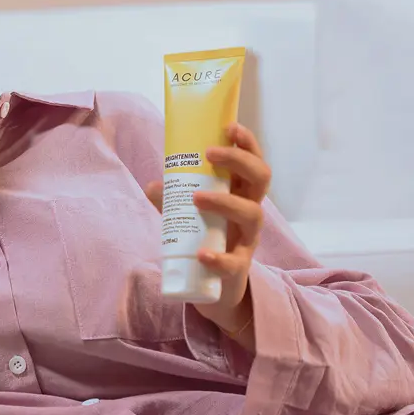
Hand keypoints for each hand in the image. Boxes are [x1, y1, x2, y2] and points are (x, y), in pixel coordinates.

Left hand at [145, 122, 271, 335]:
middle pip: (261, 179)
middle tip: (210, 154)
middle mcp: (250, 211)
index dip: (247, 143)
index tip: (230, 126)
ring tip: (197, 199)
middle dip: (239, 161)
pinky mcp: (239, 267)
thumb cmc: (205, 239)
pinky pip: (234, 262)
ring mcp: (247, 239)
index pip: (253, 162)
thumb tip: (152, 184)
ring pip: (252, 214)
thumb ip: (171, 200)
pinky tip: (202, 254)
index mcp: (240, 194)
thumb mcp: (187, 216)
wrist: (214, 287)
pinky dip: (218, 257)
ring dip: (225, 201)